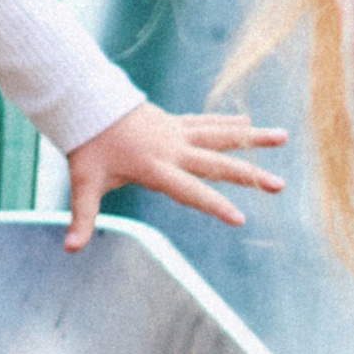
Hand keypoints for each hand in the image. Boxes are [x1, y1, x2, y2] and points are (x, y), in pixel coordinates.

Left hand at [64, 104, 287, 251]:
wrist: (86, 105)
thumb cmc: (87, 148)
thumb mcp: (84, 184)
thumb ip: (81, 217)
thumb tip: (69, 248)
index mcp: (155, 167)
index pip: (190, 190)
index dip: (214, 205)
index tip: (240, 218)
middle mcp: (173, 148)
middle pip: (218, 163)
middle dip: (250, 175)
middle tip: (280, 185)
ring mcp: (177, 132)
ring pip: (222, 135)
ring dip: (253, 137)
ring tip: (284, 136)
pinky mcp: (176, 122)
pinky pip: (208, 123)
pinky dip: (229, 123)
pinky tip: (249, 122)